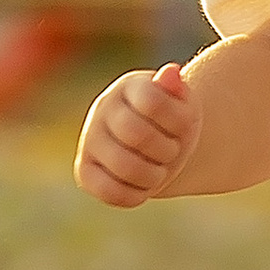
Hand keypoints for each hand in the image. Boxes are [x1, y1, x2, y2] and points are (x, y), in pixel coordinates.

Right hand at [75, 63, 200, 206]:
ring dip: (155, 175)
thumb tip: (171, 73)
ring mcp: (90, 140)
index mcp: (129, 87)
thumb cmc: (173, 123)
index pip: (153, 102)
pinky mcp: (85, 171)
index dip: (179, 121)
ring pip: (125, 167)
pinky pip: (110, 192)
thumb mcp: (184, 105)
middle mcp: (103, 109)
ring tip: (159, 169)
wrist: (159, 147)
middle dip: (167, 150)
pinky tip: (144, 186)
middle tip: (171, 150)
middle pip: (138, 135)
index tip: (185, 125)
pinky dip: (137, 195)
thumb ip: (178, 91)